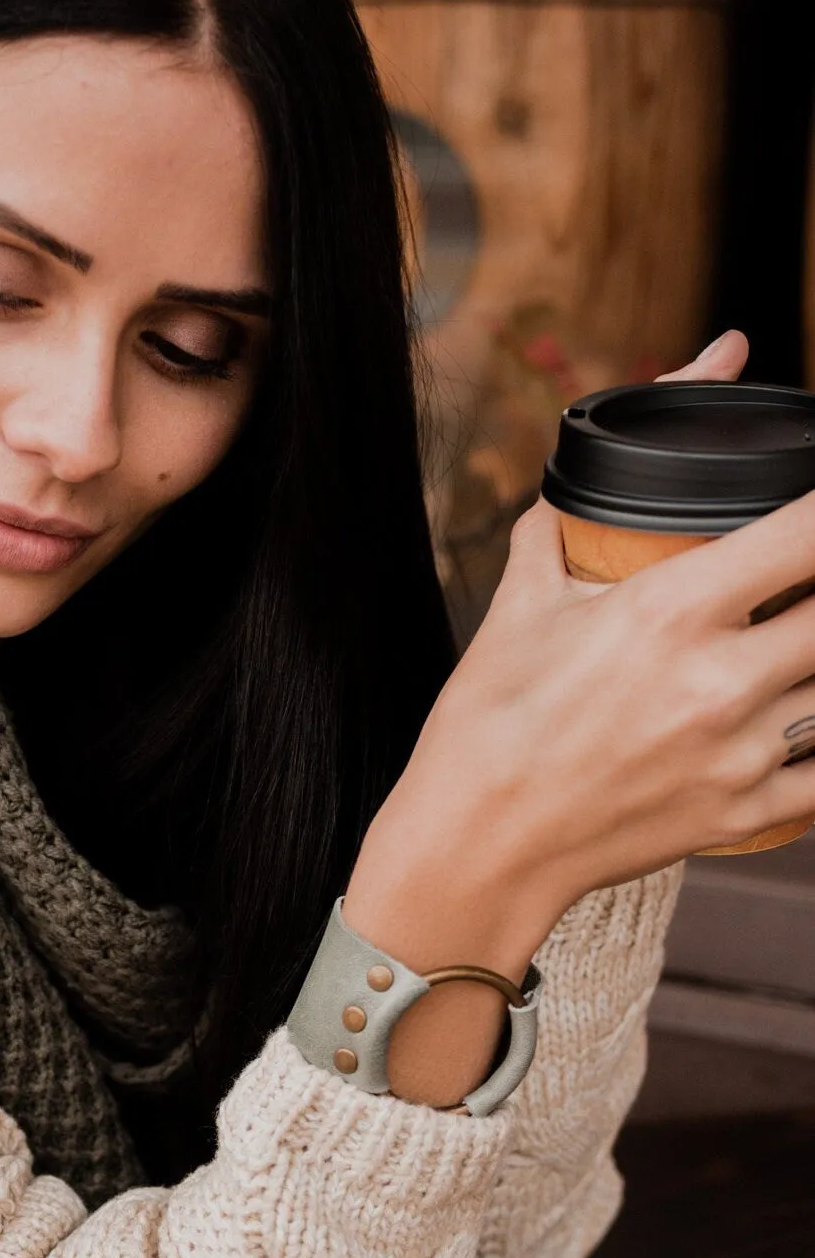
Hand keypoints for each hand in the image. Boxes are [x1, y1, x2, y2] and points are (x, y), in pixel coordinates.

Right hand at [345, 331, 814, 1103]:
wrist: (475, 842)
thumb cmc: (491, 717)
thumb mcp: (524, 600)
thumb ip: (576, 507)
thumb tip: (641, 415)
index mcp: (670, 611)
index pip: (808, 532)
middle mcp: (720, 679)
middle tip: (800, 578)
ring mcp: (740, 752)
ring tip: (791, 640)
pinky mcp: (745, 813)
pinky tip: (798, 709)